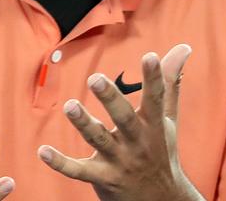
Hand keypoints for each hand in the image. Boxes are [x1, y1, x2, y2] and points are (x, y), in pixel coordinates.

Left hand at [38, 45, 203, 200]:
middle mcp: (137, 142)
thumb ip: (170, 83)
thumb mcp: (168, 119)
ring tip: (70, 105)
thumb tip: (183, 46)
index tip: (150, 57)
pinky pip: (79, 171)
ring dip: (84, 123)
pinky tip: (43, 151)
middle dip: (110, 98)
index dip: (154, 77)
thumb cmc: (161, 152)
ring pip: (99, 140)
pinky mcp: (102, 178)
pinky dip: (61, 163)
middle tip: (94, 78)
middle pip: (124, 118)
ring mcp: (120, 161)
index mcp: (153, 125)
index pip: (155, 97)